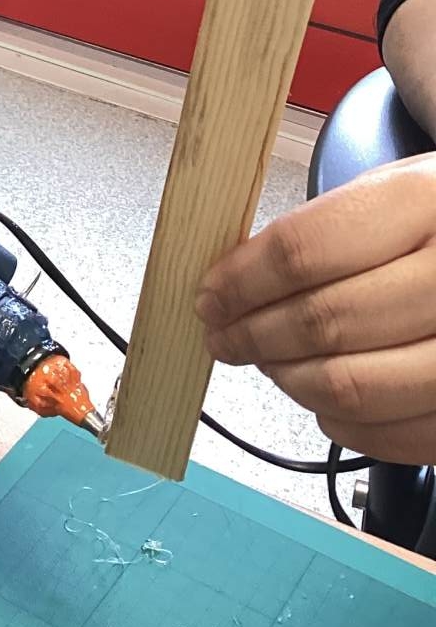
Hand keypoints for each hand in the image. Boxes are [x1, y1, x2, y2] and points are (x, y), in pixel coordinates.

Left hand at [197, 155, 435, 461]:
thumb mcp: (397, 190)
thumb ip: (323, 231)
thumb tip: (235, 282)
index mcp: (427, 202)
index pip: (305, 252)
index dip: (242, 282)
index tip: (212, 295)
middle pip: (325, 322)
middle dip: (254, 336)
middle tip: (226, 335)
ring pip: (353, 387)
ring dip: (292, 381)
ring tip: (272, 364)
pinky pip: (397, 436)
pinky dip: (344, 424)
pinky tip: (326, 397)